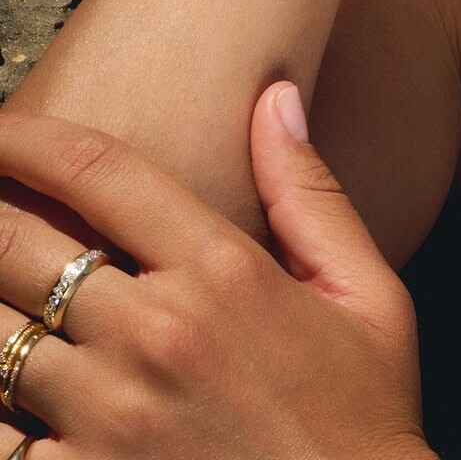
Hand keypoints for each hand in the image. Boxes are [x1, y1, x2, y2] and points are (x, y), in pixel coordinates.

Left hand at [0, 86, 433, 458]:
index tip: (3, 126)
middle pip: (18, 243)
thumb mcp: (366, 294)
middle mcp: (155, 334)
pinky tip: (7, 386)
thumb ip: (310, 192)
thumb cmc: (360, 420)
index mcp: (222, 272)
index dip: (32, 137)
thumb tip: (276, 98)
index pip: (100, 172)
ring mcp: (108, 418)